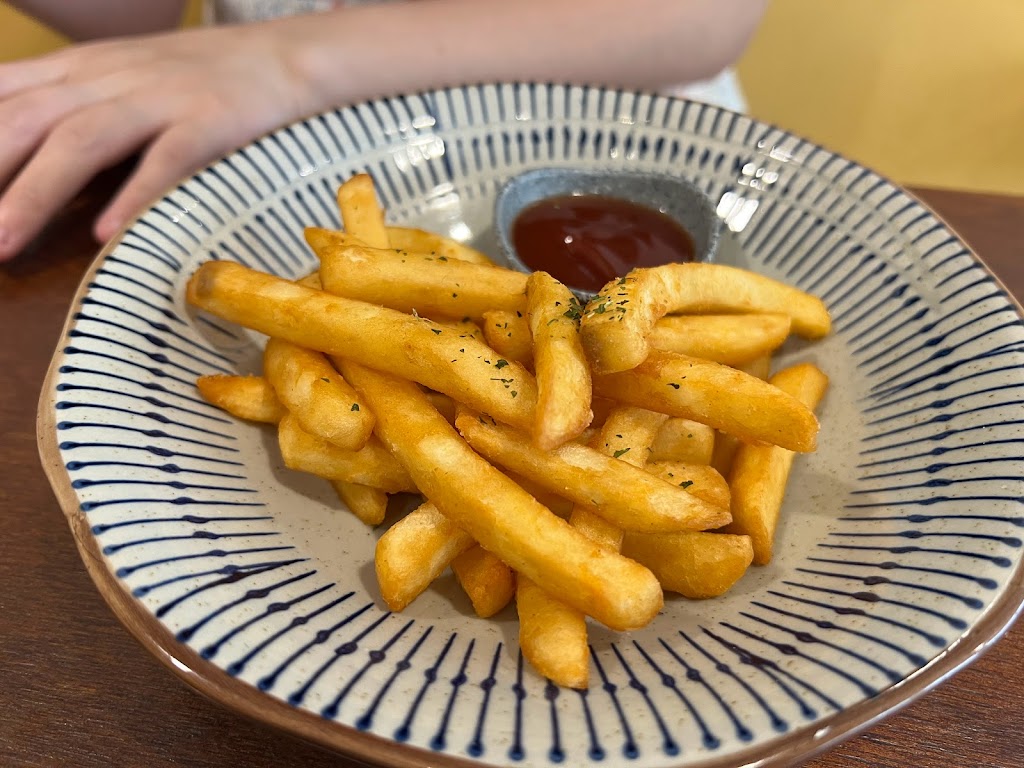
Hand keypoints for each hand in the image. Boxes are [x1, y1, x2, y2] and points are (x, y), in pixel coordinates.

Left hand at [0, 22, 320, 259]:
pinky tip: (107, 234)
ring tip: (4, 243)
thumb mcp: (117, 79)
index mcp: (79, 70)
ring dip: (36, 193)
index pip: (1, 100)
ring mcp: (160, 98)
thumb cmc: (199, 80)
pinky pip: (167, 158)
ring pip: (82, 140)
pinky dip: (134, 194)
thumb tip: (17, 158)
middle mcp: (108, 79)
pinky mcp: (211, 121)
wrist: (284, 56)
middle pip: (27, 121)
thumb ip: (67, 107)